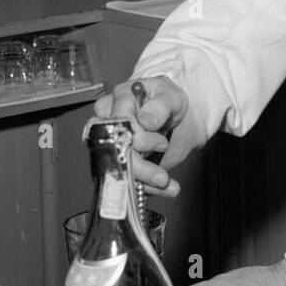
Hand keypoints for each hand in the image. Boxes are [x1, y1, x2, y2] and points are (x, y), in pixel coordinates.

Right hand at [93, 75, 190, 197]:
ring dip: (144, 181)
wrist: (176, 119)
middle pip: (113, 148)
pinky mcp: (119, 160)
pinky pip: (126, 178)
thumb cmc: (170, 102)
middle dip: (140, 166)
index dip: (139, 138)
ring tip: (167, 183)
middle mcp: (109, 119)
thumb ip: (160, 106)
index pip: (119, 122)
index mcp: (120, 98)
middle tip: (163, 175)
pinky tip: (166, 188)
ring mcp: (111, 142)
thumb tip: (146, 120)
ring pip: (117, 168)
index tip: (162, 143)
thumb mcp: (172, 98)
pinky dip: (148, 187)